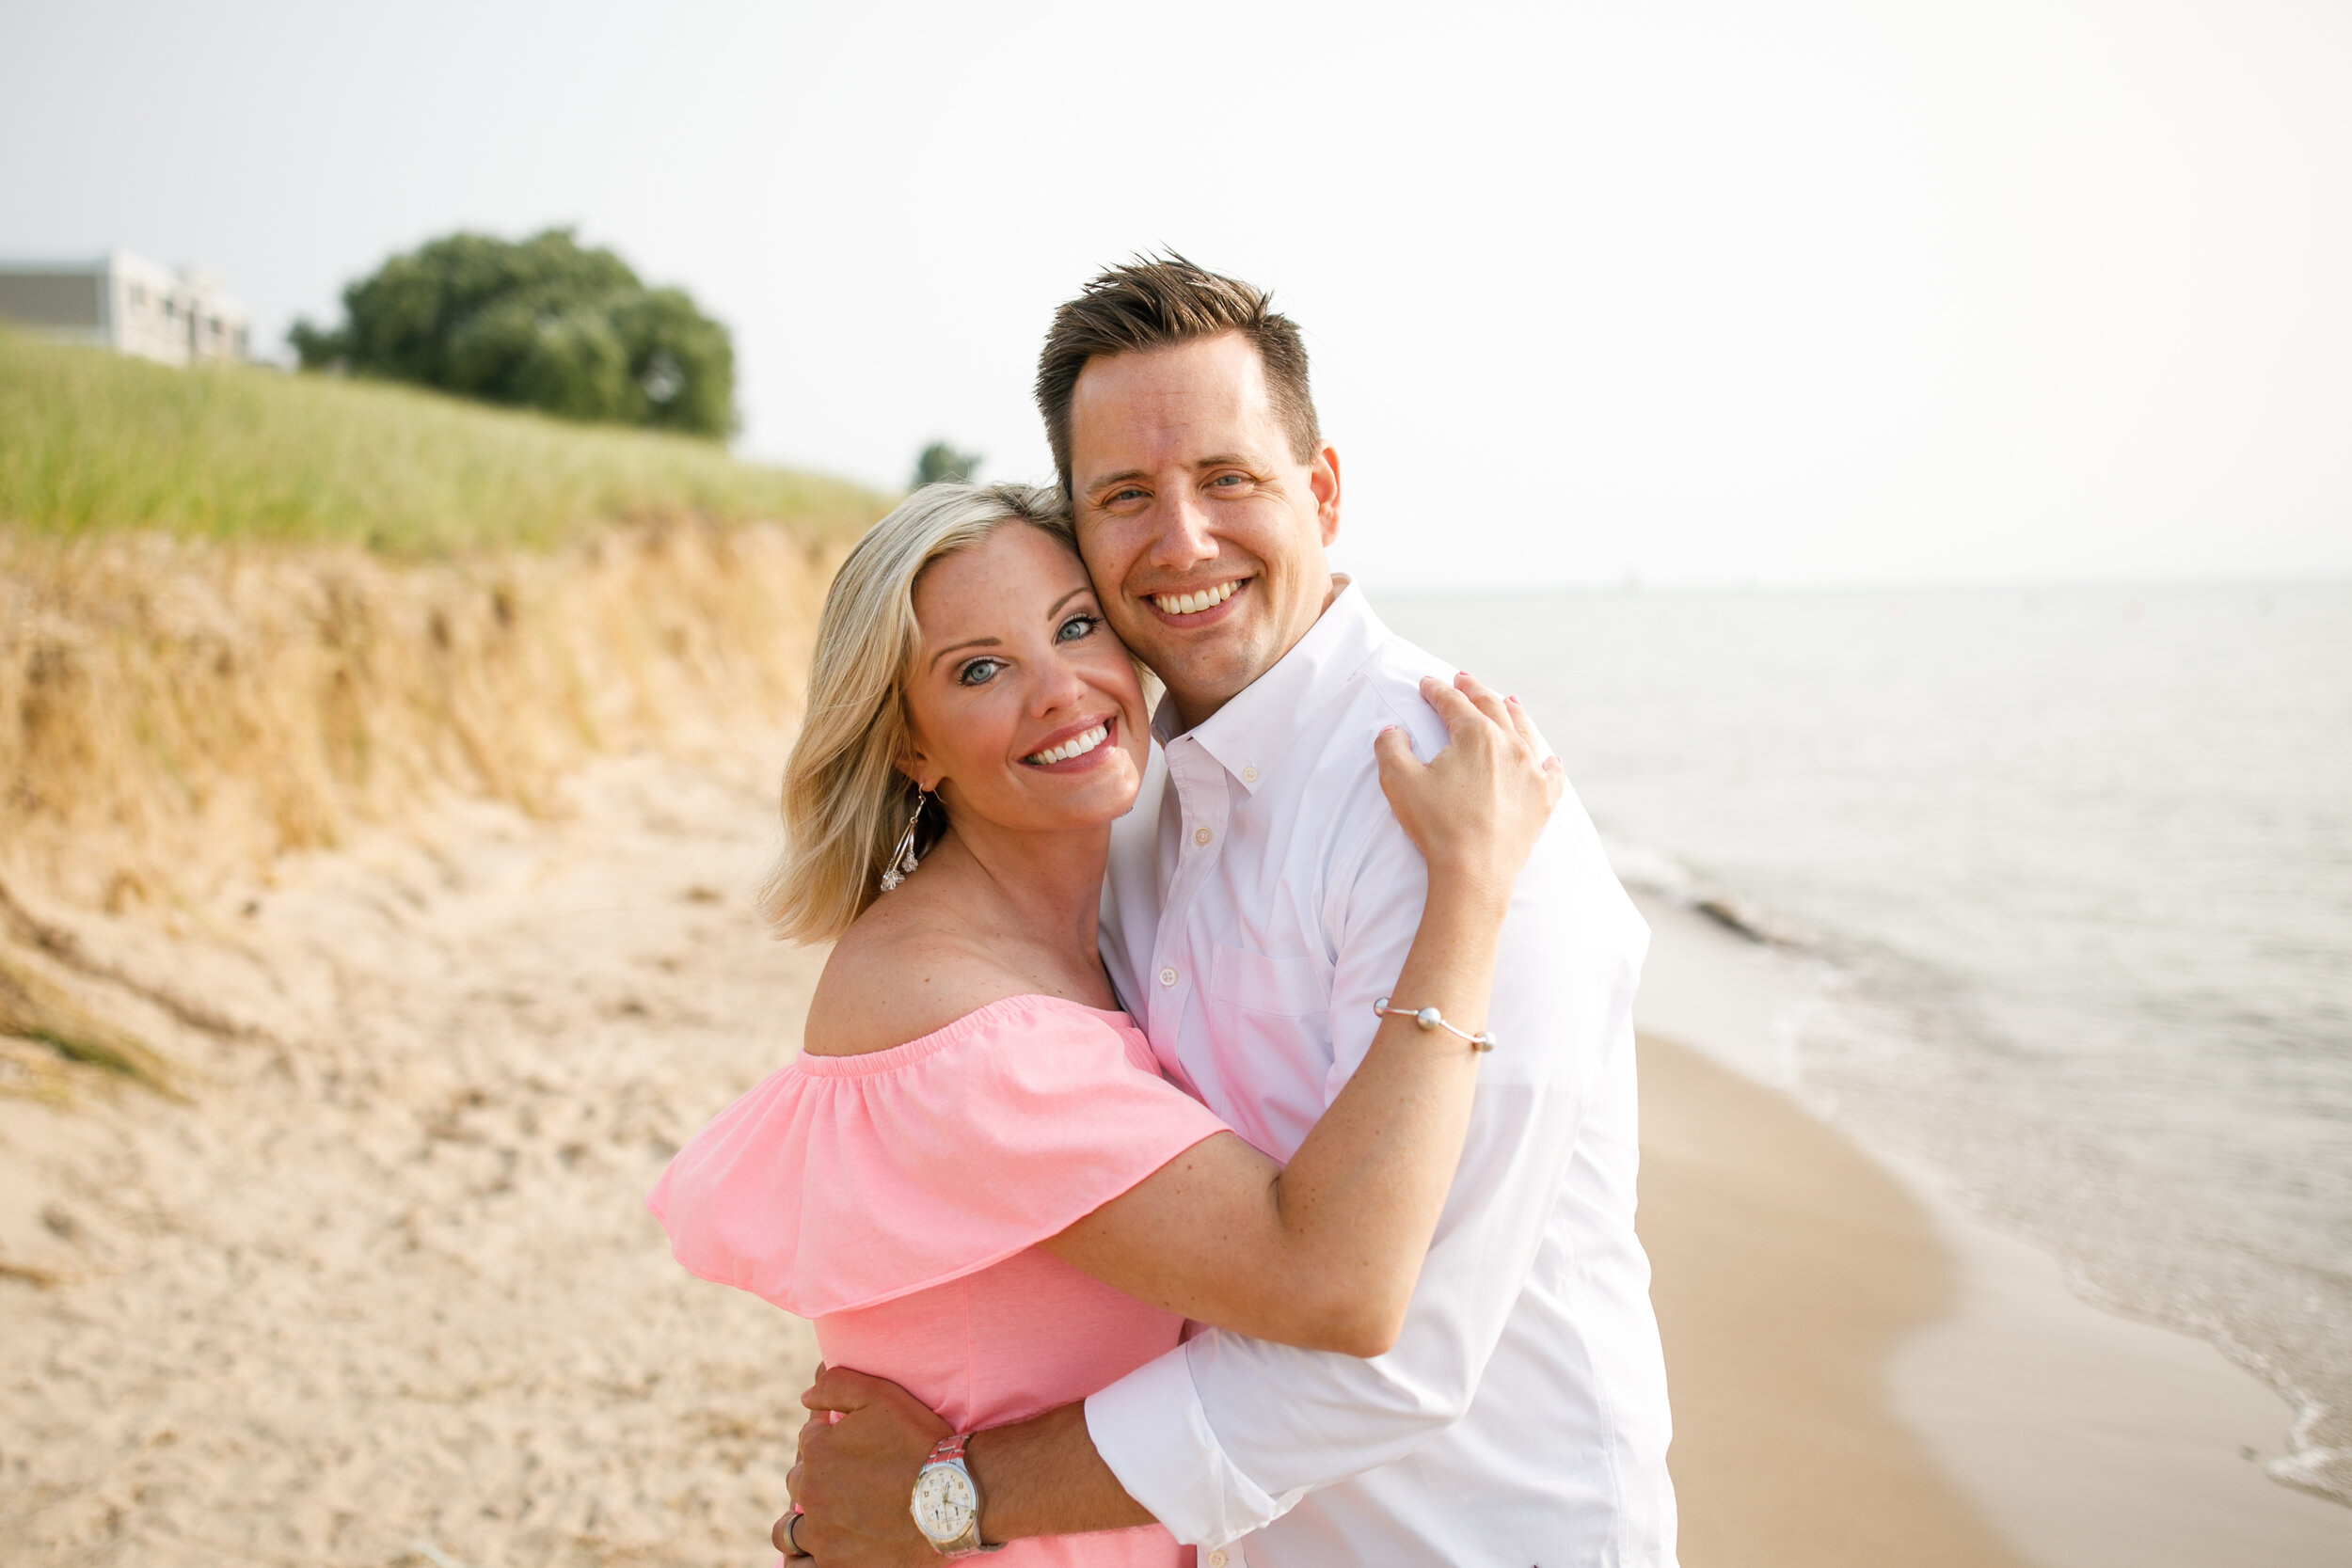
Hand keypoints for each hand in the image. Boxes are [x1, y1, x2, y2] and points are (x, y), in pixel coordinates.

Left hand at [778, 1363, 950, 1565]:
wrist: (956, 1497)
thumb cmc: (921, 1443)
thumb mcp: (883, 1396)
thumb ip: (837, 1385)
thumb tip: (805, 1397)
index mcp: (818, 1450)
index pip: (809, 1440)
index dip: (830, 1438)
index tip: (854, 1445)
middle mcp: (812, 1493)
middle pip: (800, 1481)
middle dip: (818, 1476)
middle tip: (849, 1479)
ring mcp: (822, 1534)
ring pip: (788, 1529)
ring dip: (799, 1521)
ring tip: (823, 1519)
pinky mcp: (837, 1566)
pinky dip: (802, 1560)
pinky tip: (815, 1551)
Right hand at [1374, 672, 1564, 902]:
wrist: (1474, 871)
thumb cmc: (1436, 825)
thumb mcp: (1399, 781)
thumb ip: (1391, 747)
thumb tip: (1393, 731)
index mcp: (1475, 734)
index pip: (1453, 703)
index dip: (1437, 691)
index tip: (1427, 684)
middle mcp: (1509, 745)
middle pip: (1492, 707)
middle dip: (1474, 691)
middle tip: (1463, 680)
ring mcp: (1531, 771)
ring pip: (1525, 731)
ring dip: (1513, 712)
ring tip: (1509, 700)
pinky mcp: (1544, 800)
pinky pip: (1552, 774)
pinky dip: (1549, 762)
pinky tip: (1550, 759)